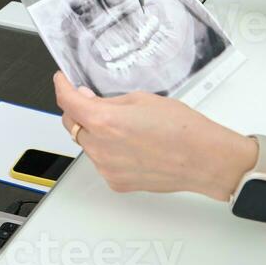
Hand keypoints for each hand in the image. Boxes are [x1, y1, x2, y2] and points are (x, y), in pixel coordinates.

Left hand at [54, 72, 255, 197]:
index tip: (62, 82)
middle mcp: (100, 148)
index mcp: (104, 122)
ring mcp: (106, 168)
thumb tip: (89, 100)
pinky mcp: (116, 182)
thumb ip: (109, 102)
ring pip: (87, 144)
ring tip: (126, 128)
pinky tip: (132, 146)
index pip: (67, 102)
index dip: (62, 87)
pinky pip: (101, 161)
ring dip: (95, 133)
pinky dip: (108, 151)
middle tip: (94, 101)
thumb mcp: (142, 100)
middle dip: (79, 111)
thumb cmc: (182, 128)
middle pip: (72, 125)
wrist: (203, 159)